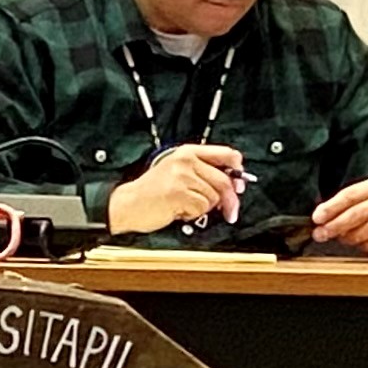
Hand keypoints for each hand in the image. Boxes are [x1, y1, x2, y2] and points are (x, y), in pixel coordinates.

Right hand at [106, 143, 246, 233]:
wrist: (127, 204)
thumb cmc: (151, 192)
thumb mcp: (178, 173)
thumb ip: (204, 174)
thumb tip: (234, 184)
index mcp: (187, 152)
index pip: (227, 154)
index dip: (238, 171)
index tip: (239, 184)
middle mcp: (185, 161)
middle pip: (224, 181)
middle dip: (230, 200)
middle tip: (229, 211)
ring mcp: (181, 176)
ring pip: (213, 197)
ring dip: (204, 208)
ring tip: (186, 206)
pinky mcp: (178, 193)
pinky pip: (201, 208)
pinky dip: (193, 214)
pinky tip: (180, 210)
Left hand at [310, 176, 367, 257]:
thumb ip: (347, 203)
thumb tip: (319, 216)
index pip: (350, 194)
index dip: (331, 207)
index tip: (316, 218)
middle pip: (358, 213)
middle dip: (335, 225)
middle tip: (321, 234)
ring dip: (350, 237)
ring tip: (343, 239)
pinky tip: (362, 244)